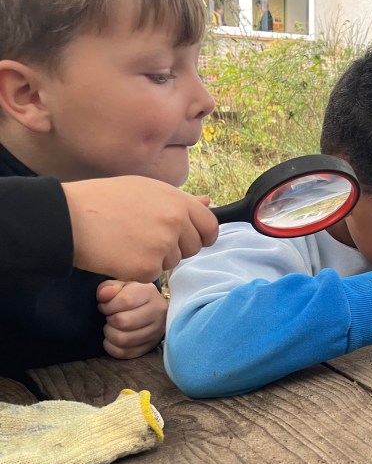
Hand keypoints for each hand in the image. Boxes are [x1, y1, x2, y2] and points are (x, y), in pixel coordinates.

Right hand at [64, 177, 218, 281]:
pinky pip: (153, 275)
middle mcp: (175, 221)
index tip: (193, 240)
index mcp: (177, 200)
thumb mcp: (144, 189)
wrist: (69, 217)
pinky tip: (120, 255)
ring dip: (155, 259)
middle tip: (145, 239)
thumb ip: (179, 201)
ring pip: (172, 262)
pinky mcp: (148, 267)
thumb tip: (208, 203)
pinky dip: (138, 270)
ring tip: (128, 242)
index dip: (203, 236)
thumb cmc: (103, 200)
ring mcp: (163, 245)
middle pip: (193, 248)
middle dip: (176, 248)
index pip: (210, 226)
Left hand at [96, 280, 167, 358]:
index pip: (125, 301)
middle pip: (124, 322)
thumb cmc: (131, 295)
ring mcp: (156, 332)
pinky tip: (112, 339)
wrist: (150, 308)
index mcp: (150, 293)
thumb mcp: (121, 286)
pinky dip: (112, 347)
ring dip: (110, 334)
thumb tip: (102, 295)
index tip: (104, 305)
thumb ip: (109, 287)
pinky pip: (124, 353)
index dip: (108, 305)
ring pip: (123, 340)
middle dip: (109, 320)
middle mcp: (158, 313)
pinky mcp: (150, 347)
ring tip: (111, 327)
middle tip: (109, 317)